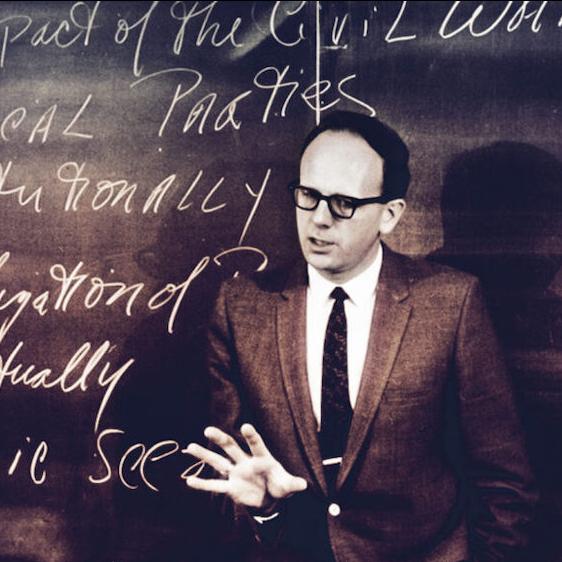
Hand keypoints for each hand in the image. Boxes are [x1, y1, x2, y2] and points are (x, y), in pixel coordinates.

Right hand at [185, 423, 306, 511]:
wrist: (271, 498)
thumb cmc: (280, 486)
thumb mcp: (288, 486)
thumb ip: (293, 483)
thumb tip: (304, 485)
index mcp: (262, 458)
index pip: (256, 444)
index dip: (251, 436)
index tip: (245, 426)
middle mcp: (246, 462)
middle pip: (232, 447)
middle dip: (221, 439)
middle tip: (208, 429)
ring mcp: (236, 473)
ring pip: (218, 462)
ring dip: (205, 455)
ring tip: (190, 446)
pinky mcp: (231, 487)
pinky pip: (215, 486)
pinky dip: (203, 485)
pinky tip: (189, 481)